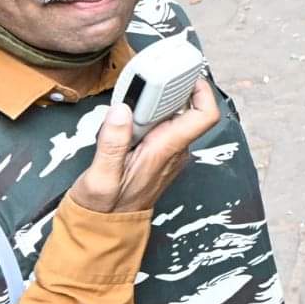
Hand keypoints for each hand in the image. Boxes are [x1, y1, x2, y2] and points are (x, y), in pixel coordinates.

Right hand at [68, 79, 221, 213]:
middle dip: (170, 90)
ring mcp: (169, 152)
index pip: (204, 116)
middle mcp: (174, 150)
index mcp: (166, 151)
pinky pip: (162, 126)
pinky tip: (129, 118)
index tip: (185, 74)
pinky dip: (149, 116)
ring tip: (131, 99)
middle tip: (146, 80)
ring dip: (156, 103)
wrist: (105, 229)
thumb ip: (111, 143)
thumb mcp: (100, 178)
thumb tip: (122, 110)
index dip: (203, 90)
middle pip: (189, 109)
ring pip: (174, 116)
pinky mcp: (159, 153)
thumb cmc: (103, 207)